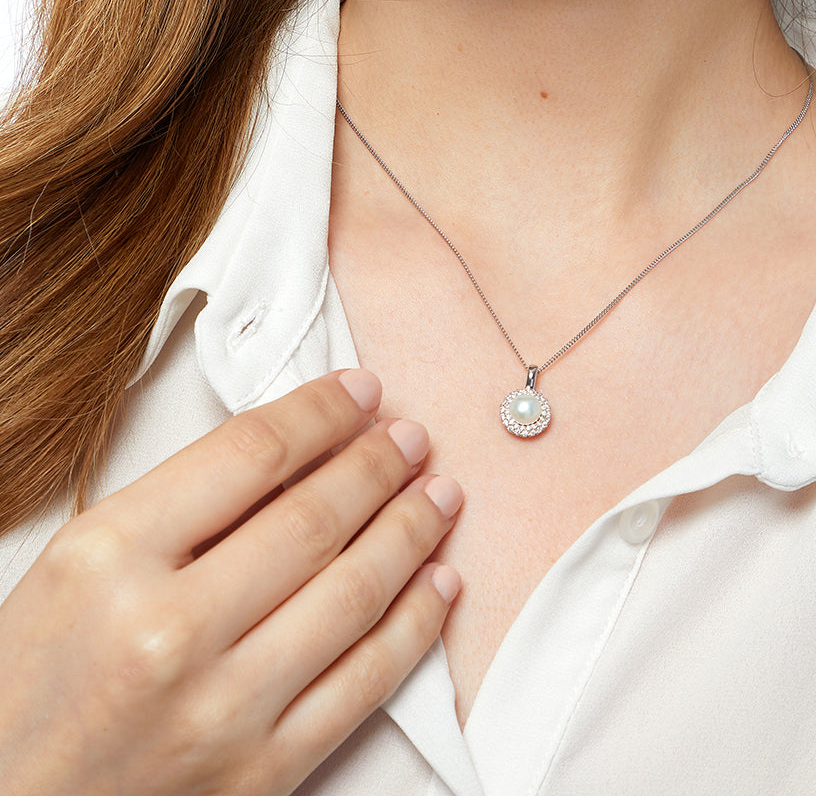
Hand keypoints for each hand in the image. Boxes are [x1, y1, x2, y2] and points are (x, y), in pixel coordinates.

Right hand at [0, 369, 461, 795]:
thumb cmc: (35, 681)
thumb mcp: (81, 563)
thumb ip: (182, 504)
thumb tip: (297, 448)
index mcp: (110, 559)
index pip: (251, 455)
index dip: (322, 413)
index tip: (361, 392)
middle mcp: (169, 632)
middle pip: (315, 520)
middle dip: (379, 465)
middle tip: (411, 437)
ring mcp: (223, 709)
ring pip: (356, 594)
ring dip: (413, 531)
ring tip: (439, 493)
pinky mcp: (263, 772)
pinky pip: (367, 683)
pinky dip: (419, 623)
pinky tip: (440, 581)